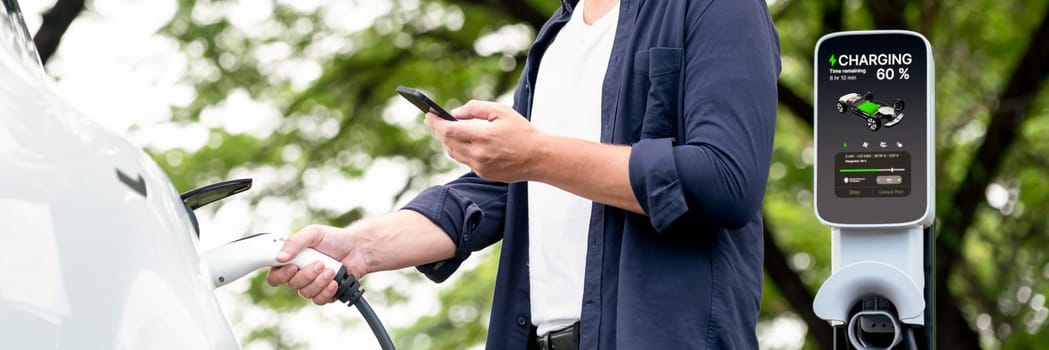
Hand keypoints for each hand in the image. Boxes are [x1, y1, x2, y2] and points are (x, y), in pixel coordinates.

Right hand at [266, 224, 371, 304]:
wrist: (358, 249)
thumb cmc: (334, 239)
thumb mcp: (313, 233)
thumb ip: (294, 242)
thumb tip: (280, 257)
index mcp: (291, 260)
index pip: (275, 275)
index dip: (280, 275)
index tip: (293, 267)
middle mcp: (299, 274)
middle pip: (292, 285)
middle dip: (307, 275)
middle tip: (320, 263)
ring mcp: (312, 285)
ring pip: (306, 293)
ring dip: (319, 281)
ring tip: (331, 269)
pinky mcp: (325, 293)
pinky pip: (319, 300)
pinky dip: (327, 291)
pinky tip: (335, 282)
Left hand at [424, 100, 545, 182]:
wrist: (540, 158)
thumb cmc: (523, 132)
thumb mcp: (501, 111)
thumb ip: (475, 108)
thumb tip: (455, 113)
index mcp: (483, 137)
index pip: (448, 131)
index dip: (435, 122)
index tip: (428, 114)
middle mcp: (478, 155)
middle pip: (447, 143)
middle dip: (438, 130)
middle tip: (432, 119)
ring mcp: (480, 167)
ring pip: (453, 153)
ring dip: (447, 141)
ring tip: (445, 129)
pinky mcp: (483, 174)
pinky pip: (464, 161)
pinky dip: (459, 150)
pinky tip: (461, 141)